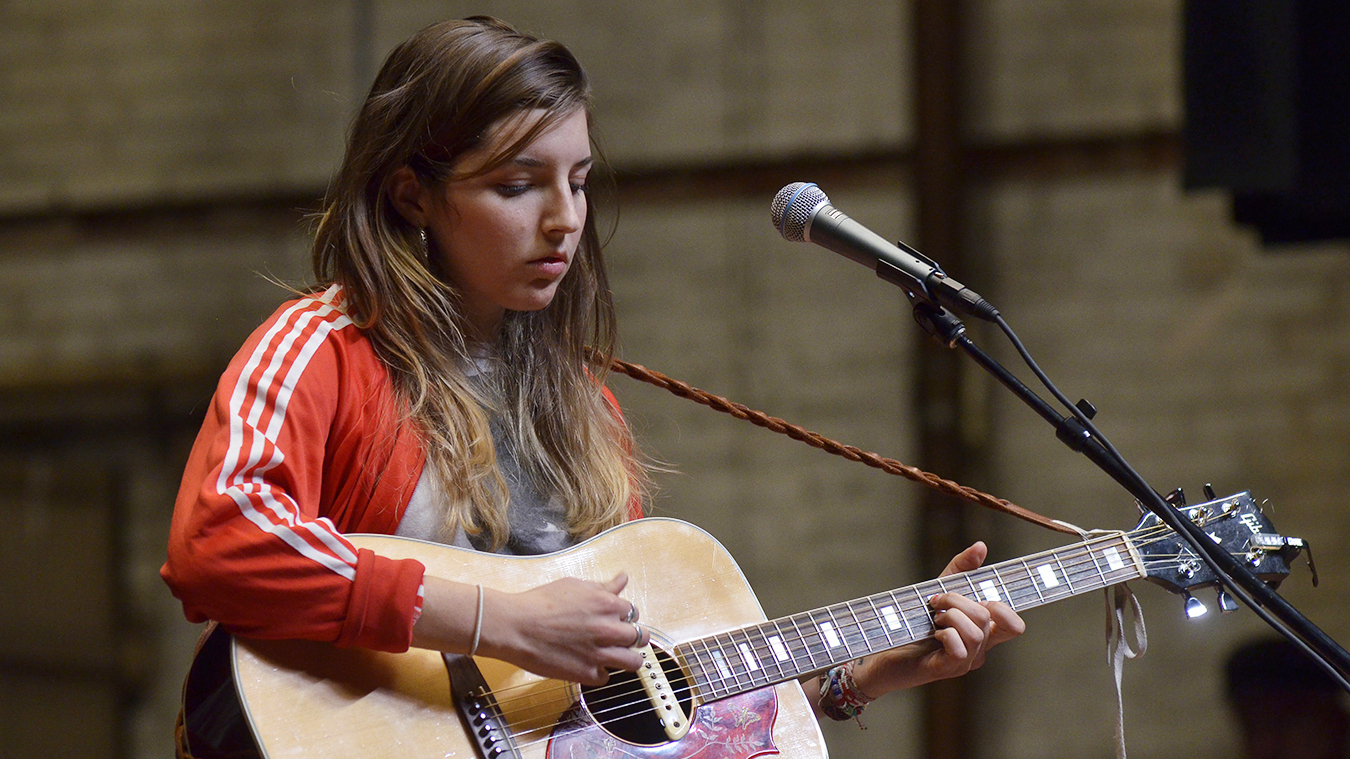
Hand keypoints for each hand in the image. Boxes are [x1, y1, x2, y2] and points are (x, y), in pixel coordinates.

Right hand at [476, 573, 647, 684]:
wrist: (515, 626)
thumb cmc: (540, 602)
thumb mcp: (575, 585)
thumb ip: (603, 586)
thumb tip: (622, 578)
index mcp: (608, 604)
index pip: (633, 612)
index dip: (624, 616)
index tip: (615, 620)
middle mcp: (609, 629)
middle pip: (640, 637)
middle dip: (632, 637)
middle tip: (619, 638)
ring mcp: (600, 653)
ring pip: (634, 662)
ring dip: (627, 658)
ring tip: (615, 656)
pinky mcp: (587, 674)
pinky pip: (607, 677)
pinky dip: (600, 673)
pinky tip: (589, 665)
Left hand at [852, 542, 1025, 696]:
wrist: (882, 650)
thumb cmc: (914, 622)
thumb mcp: (939, 588)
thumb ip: (961, 569)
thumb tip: (981, 546)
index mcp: (981, 631)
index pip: (1014, 626)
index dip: (1006, 609)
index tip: (981, 597)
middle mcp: (978, 649)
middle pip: (990, 618)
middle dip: (959, 600)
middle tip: (936, 601)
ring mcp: (965, 661)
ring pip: (977, 633)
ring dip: (951, 616)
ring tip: (934, 617)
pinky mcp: (947, 669)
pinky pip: (960, 649)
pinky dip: (946, 634)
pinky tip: (933, 633)